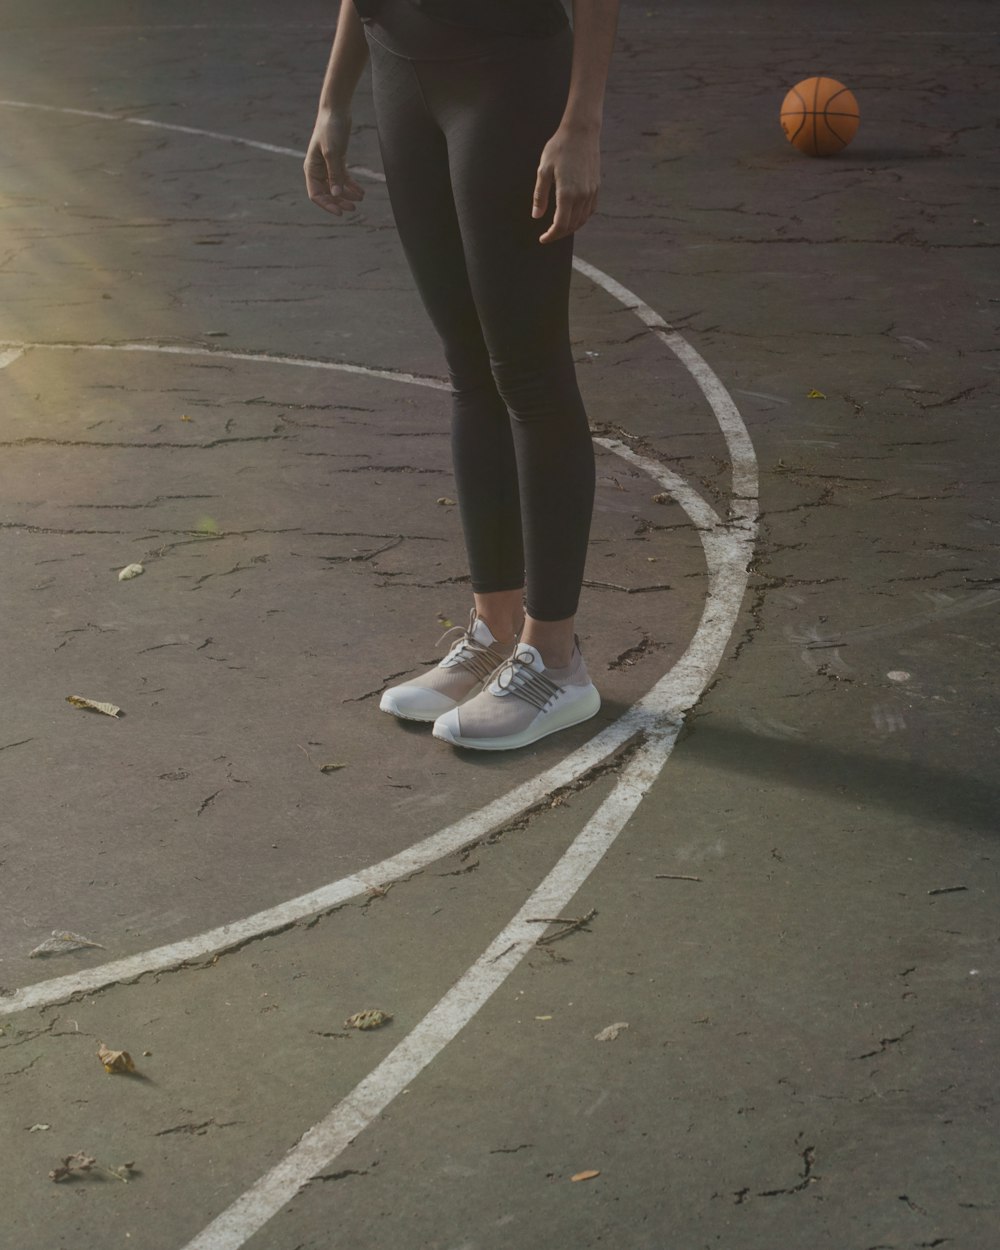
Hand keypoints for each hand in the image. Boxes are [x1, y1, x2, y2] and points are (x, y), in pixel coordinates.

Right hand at [304, 108, 365, 214]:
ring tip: (360, 199)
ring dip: (347, 195)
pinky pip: (343, 178)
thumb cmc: (331, 129)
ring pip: (336, 187)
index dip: (327, 205)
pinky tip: (361, 192)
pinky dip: (351, 185)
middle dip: (340, 202)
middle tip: (354, 208)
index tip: (340, 212)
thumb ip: (334, 174)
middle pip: (327, 193)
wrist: (336, 110)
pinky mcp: (337, 160)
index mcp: (311, 168)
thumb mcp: (333, 153)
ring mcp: (327, 165)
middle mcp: (317, 169)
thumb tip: (336, 194)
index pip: (316, 194)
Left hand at [531, 123, 599, 243]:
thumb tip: (536, 216)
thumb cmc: (559, 148)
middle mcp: (582, 196)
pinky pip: (590, 210)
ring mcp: (591, 192)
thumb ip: (540, 195)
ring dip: (570, 228)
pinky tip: (572, 217)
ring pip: (582, 220)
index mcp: (567, 193)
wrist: (581, 131)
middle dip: (559, 234)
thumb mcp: (543, 170)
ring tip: (559, 228)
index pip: (560, 225)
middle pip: (572, 226)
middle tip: (548, 234)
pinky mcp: (596, 187)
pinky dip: (581, 218)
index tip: (542, 239)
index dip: (551, 236)